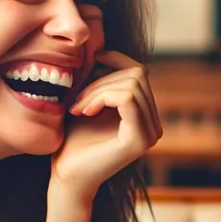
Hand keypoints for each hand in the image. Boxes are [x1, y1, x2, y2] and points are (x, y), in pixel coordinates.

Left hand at [51, 51, 162, 203]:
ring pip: (132, 83)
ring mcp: (151, 133)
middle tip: (76, 99)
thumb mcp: (89, 100)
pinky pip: (127, 98)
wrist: (65, 176)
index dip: (113, 61)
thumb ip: (102, 79)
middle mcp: (154, 124)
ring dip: (97, 89)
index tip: (85, 72)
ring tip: (77, 107)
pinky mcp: (140, 140)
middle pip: (137, 73)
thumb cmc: (72, 140)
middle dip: (102, 79)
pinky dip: (101, 97)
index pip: (138, 70)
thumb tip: (102, 44)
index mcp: (146, 114)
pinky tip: (84, 111)